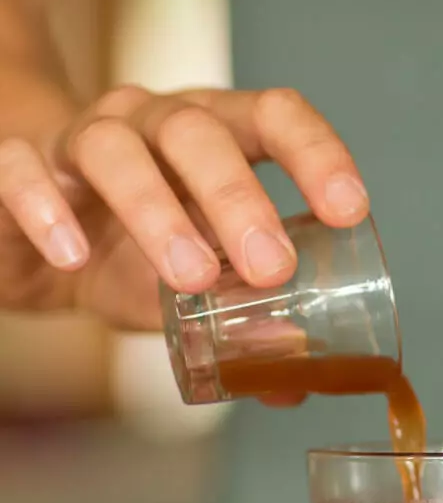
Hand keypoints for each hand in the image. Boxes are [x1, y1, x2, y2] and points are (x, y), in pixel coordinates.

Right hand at [0, 85, 368, 329]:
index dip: (317, 154)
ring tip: (192, 278)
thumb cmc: (130, 248)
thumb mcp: (192, 285)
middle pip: (199, 132)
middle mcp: (153, 122)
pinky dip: (46, 210)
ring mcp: (81, 137)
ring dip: (158, 211)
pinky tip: (73, 257)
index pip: (275, 116)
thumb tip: (291, 386)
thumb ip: (241, 323)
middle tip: (272, 268)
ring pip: (116, 148)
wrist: (27, 235)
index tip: (349, 209)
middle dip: (239, 198)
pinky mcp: (14, 164)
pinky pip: (19, 169)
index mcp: (217, 136)